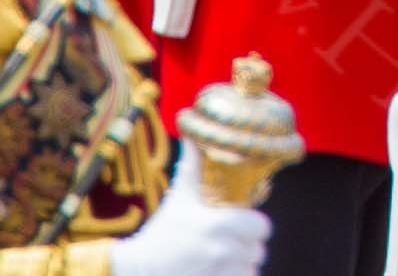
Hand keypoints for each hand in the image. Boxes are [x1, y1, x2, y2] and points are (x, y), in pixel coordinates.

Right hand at [111, 141, 271, 275]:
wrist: (136, 270)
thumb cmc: (160, 233)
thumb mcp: (178, 198)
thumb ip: (191, 166)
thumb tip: (192, 135)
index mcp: (216, 224)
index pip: (261, 226)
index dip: (255, 227)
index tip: (244, 226)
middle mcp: (221, 251)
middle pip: (259, 251)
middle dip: (248, 248)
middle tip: (231, 244)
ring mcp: (219, 274)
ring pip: (252, 271)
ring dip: (242, 267)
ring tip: (223, 261)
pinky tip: (220, 273)